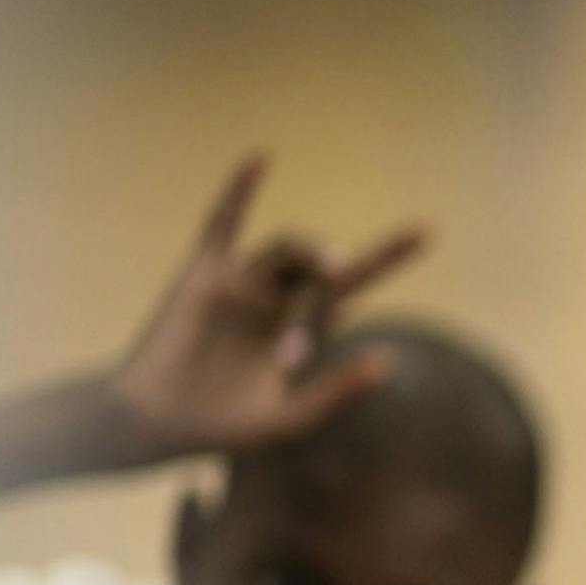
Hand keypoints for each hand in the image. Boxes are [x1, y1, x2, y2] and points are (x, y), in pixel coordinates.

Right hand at [109, 155, 426, 461]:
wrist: (158, 425)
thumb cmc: (225, 427)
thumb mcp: (292, 419)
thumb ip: (338, 392)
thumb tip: (390, 359)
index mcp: (302, 326)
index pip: (351, 286)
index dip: (386, 255)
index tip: (427, 229)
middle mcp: (277, 298)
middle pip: (321, 265)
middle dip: (342, 266)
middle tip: (346, 273)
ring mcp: (242, 282)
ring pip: (285, 252)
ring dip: (310, 255)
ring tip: (333, 269)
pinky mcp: (204, 274)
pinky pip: (222, 223)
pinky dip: (240, 191)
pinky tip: (263, 157)